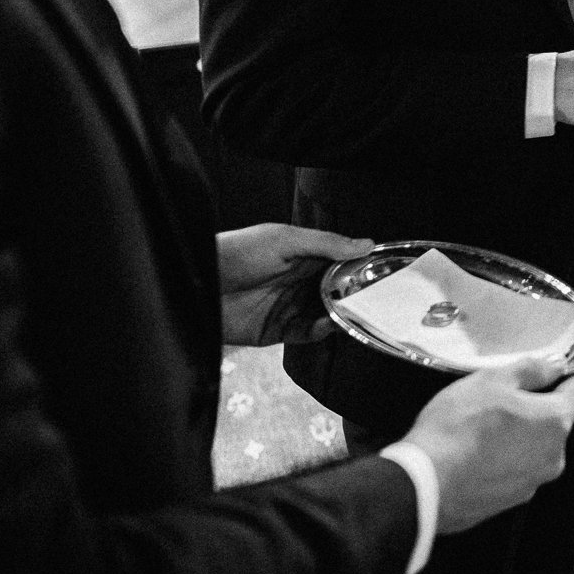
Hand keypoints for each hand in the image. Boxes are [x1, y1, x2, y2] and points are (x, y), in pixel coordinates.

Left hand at [217, 223, 372, 346]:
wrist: (196, 285)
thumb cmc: (235, 253)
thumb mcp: (283, 239)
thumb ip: (325, 244)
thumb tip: (364, 244)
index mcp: (303, 256)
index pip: (340, 263)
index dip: (359, 269)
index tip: (378, 274)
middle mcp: (298, 282)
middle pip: (337, 291)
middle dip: (353, 296)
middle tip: (370, 299)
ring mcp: (289, 307)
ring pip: (325, 314)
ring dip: (340, 315)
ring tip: (351, 313)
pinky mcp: (277, 330)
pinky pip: (306, 333)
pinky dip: (320, 331)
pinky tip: (328, 324)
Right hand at [404, 354, 573, 533]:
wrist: (425, 484)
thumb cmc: (460, 425)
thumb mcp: (492, 380)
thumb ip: (531, 370)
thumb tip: (556, 365)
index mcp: (556, 422)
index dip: (561, 379)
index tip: (541, 375)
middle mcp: (554, 457)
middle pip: (554, 423)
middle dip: (534, 410)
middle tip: (499, 401)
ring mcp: (533, 484)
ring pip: (535, 449)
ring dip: (519, 437)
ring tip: (483, 430)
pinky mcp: (511, 503)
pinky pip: (515, 473)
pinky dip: (503, 462)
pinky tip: (476, 456)